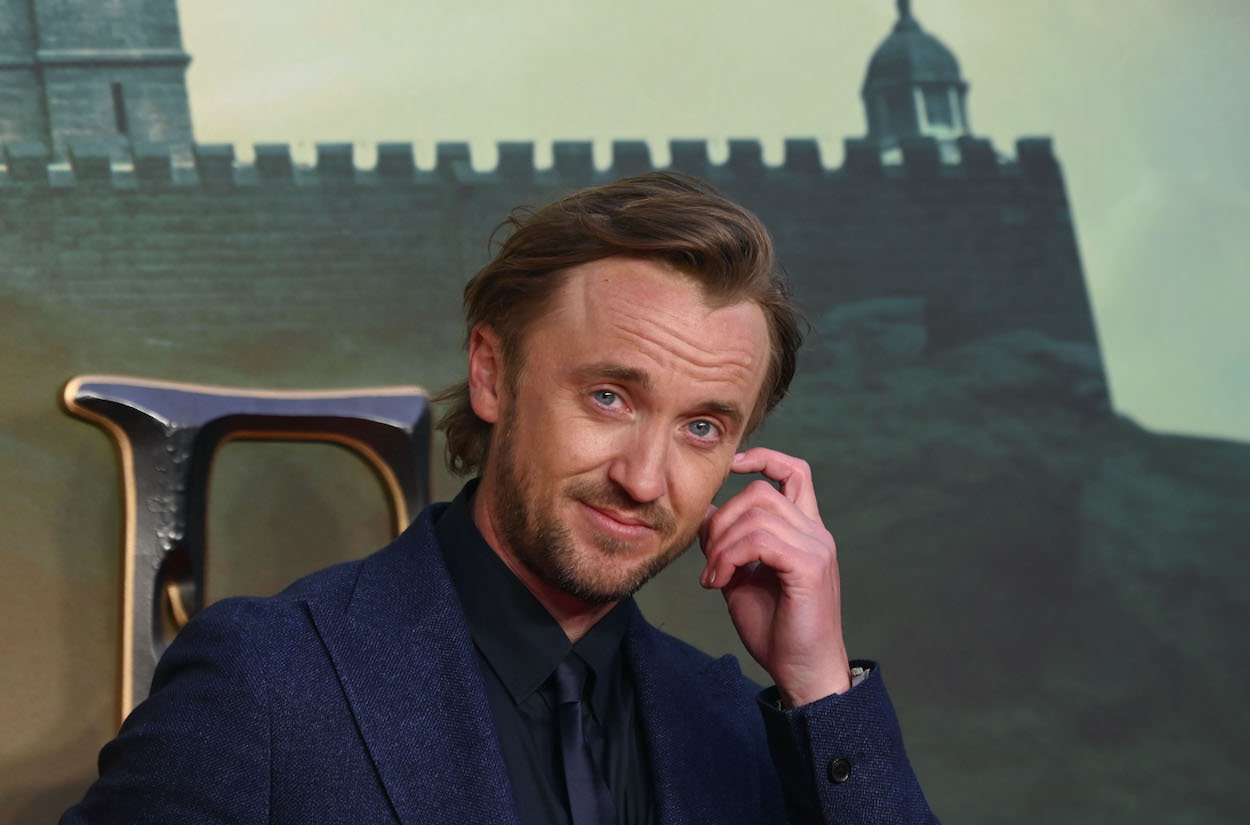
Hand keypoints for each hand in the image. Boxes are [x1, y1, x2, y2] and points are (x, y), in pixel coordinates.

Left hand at [699, 448, 849, 706]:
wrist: (803, 673)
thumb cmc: (776, 630)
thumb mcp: (742, 578)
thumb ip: (728, 545)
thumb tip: (706, 513)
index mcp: (804, 531)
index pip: (796, 472)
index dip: (764, 458)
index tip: (732, 466)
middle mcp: (816, 533)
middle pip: (761, 493)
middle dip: (722, 520)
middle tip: (708, 561)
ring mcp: (816, 548)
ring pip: (756, 515)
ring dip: (721, 545)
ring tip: (713, 577)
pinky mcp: (809, 568)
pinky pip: (760, 541)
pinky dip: (730, 557)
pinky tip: (721, 582)